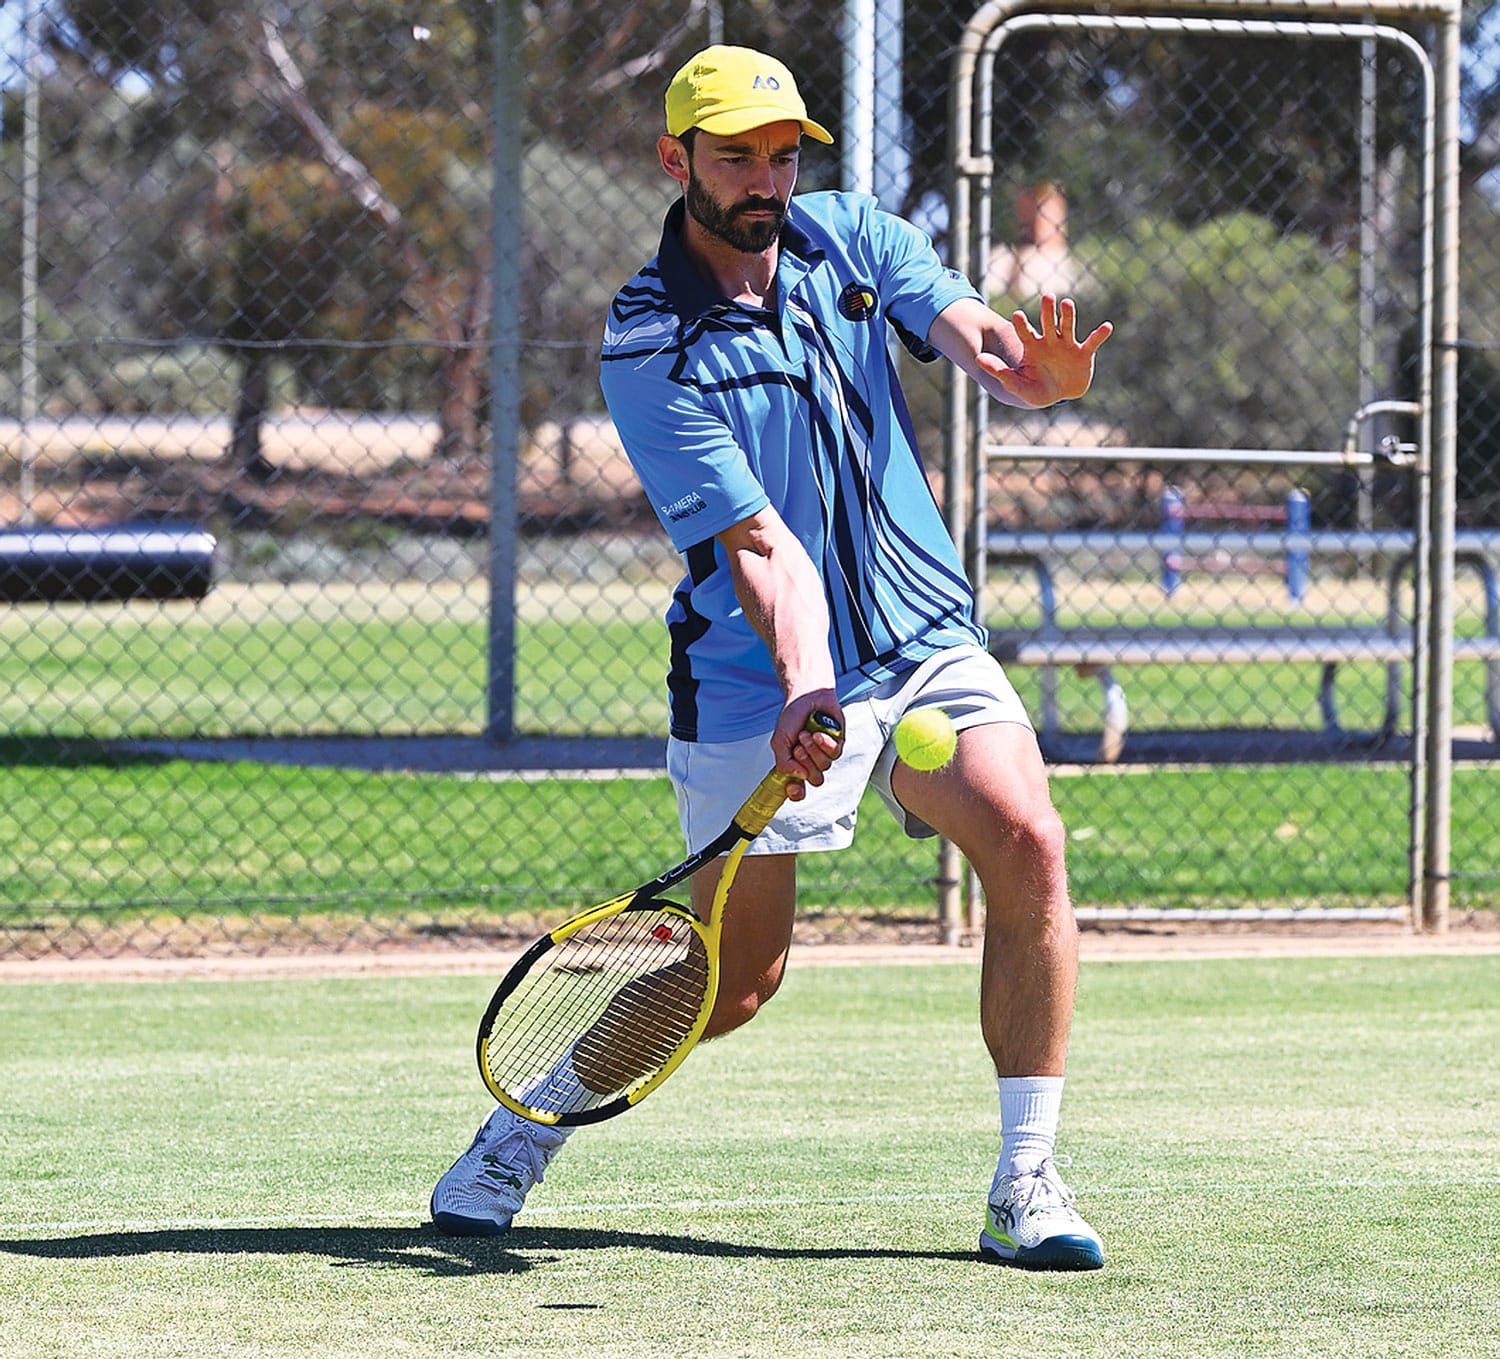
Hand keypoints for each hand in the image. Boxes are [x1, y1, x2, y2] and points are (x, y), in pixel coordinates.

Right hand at [771, 691, 844, 801]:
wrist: (807, 697)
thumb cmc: (792, 718)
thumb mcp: (779, 741)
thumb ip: (783, 763)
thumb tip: (798, 777)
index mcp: (795, 765)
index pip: (797, 788)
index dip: (796, 793)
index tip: (793, 788)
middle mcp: (811, 763)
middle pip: (814, 780)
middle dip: (805, 762)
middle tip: (798, 746)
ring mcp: (825, 755)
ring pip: (824, 766)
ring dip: (813, 749)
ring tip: (806, 734)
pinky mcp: (838, 744)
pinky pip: (834, 754)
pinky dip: (825, 743)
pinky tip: (818, 734)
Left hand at [978, 294, 1112, 406]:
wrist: (1059, 394)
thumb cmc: (1035, 389)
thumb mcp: (1016, 384)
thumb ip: (999, 371)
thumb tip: (978, 359)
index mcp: (1033, 347)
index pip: (1026, 333)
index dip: (1022, 325)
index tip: (1017, 315)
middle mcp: (1050, 341)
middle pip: (1048, 323)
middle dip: (1048, 311)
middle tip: (1047, 297)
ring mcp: (1067, 345)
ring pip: (1068, 326)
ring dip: (1068, 315)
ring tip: (1068, 303)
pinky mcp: (1084, 353)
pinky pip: (1092, 342)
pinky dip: (1099, 335)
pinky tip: (1107, 327)